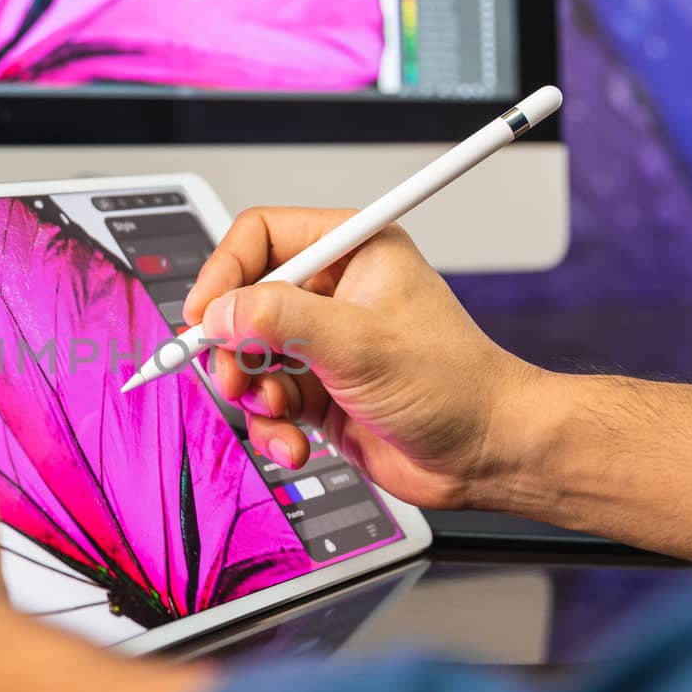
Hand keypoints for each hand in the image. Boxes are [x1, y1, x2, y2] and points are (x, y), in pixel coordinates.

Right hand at [183, 207, 540, 509]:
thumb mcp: (359, 343)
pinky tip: (295, 444)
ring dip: (254, 395)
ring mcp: (323, 344)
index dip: (224, 273)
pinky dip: (272, 427)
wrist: (487, 454)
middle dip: (232, 348)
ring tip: (281, 415)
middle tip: (235, 378)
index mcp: (352, 251)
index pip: (260, 237)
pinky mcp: (319, 391)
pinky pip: (266, 401)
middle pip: (243, 302)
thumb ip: (280, 319)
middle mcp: (334, 293)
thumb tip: (219, 312)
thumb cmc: (456, 385)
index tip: (204, 315)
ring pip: (247, 358)